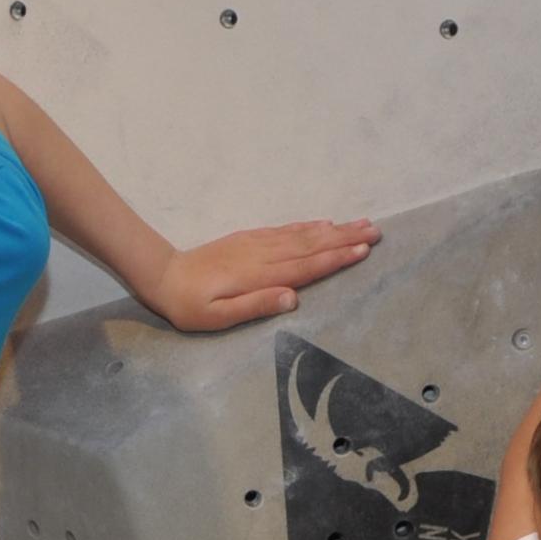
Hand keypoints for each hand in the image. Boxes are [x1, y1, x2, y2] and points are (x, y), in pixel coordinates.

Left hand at [145, 219, 379, 331]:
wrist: (164, 276)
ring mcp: (257, 244)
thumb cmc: (191, 306)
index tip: (364, 250)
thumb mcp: (218, 316)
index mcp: (260, 275)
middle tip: (376, 231)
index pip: (306, 266)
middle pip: (312, 245)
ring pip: (302, 234)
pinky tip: (323, 223)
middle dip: (345, 239)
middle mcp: (263, 255)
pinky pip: (285, 230)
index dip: (336, 258)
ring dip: (334, 230)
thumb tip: (293, 298)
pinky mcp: (249, 239)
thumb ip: (255, 306)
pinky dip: (307, 226)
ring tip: (361, 224)